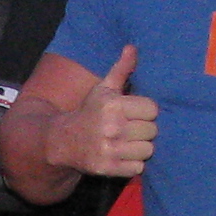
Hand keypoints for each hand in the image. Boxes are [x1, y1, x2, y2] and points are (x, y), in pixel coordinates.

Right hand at [55, 45, 157, 177]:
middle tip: (130, 129)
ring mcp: (110, 150)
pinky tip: (121, 155)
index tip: (134, 113)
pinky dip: (133, 163)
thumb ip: (121, 69)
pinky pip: (138, 167)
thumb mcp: (103, 89)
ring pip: (148, 150)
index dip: (145, 111)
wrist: (62, 141)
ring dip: (140, 148)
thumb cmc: (89, 112)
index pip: (152, 109)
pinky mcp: (108, 168)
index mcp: (113, 105)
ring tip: (127, 142)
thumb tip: (132, 47)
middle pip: (152, 131)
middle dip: (143, 130)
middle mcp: (112, 127)